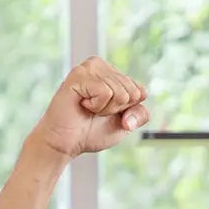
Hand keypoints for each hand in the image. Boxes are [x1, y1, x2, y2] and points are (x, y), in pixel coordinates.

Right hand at [28, 57, 149, 161]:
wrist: (67, 144)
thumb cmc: (91, 131)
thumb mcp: (124, 124)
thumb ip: (140, 113)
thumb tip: (138, 101)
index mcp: (113, 73)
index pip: (141, 91)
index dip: (128, 111)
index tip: (108, 114)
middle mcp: (101, 65)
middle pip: (132, 92)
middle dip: (116, 110)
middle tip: (95, 112)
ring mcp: (89, 67)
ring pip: (120, 92)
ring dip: (105, 109)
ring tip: (87, 108)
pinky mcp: (79, 74)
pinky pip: (105, 92)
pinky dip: (96, 106)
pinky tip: (82, 104)